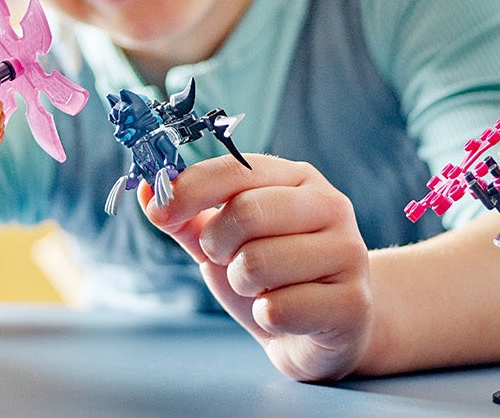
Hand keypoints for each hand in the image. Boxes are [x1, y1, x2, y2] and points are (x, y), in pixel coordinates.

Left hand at [143, 154, 373, 381]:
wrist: (326, 332)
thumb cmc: (272, 278)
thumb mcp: (225, 243)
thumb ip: (187, 219)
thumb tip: (146, 192)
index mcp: (299, 179)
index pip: (237, 168)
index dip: (190, 188)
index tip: (160, 211)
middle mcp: (331, 206)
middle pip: (245, 212)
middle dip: (218, 245)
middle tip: (230, 261)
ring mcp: (349, 253)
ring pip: (257, 264)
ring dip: (244, 287)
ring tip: (263, 290)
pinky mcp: (353, 303)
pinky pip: (279, 310)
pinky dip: (267, 319)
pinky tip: (286, 315)